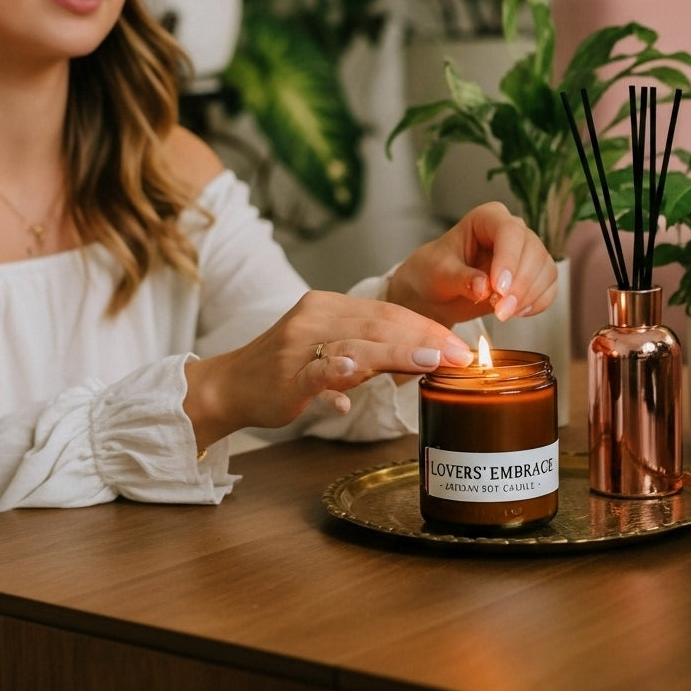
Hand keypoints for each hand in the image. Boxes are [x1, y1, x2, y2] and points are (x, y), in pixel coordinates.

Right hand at [183, 291, 472, 448]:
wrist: (229, 385)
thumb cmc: (284, 369)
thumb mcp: (332, 352)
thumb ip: (371, 353)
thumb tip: (421, 360)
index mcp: (329, 306)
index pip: (388, 310)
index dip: (426, 326)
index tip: (459, 344)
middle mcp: (316, 315)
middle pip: (380, 322)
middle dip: (425, 338)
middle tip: (460, 355)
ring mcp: (299, 344)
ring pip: (358, 342)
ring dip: (398, 351)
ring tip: (432, 360)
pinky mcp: (285, 374)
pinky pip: (316, 369)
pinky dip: (338, 370)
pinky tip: (357, 372)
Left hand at [386, 202, 557, 327]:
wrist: (437, 292)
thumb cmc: (433, 272)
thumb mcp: (439, 273)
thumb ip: (460, 278)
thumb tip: (484, 287)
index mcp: (487, 218)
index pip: (509, 231)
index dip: (509, 259)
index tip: (498, 289)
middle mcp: (512, 231)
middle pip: (533, 251)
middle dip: (520, 285)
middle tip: (500, 311)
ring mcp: (525, 253)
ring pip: (545, 269)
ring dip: (529, 296)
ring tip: (503, 313)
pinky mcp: (533, 276)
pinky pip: (548, 288)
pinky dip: (537, 303)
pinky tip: (516, 313)